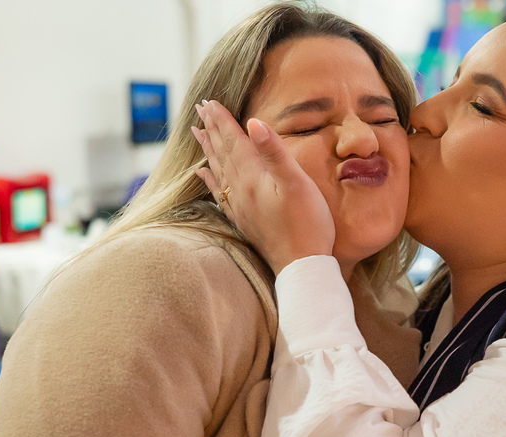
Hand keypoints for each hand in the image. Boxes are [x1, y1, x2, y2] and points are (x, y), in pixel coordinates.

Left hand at [192, 100, 334, 274]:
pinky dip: (209, 179)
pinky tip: (203, 173)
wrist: (302, 267)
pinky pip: (219, 193)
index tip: (209, 100)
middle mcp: (240, 191)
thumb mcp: (296, 184)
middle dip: (211, 129)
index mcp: (252, 178)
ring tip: (197, 132)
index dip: (222, 120)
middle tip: (200, 108)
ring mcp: (240, 207)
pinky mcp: (244, 221)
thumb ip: (274, 151)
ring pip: (218, 171)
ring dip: (208, 149)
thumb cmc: (307, 224)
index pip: (233, 141)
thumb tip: (253, 122)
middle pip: (222, 153)